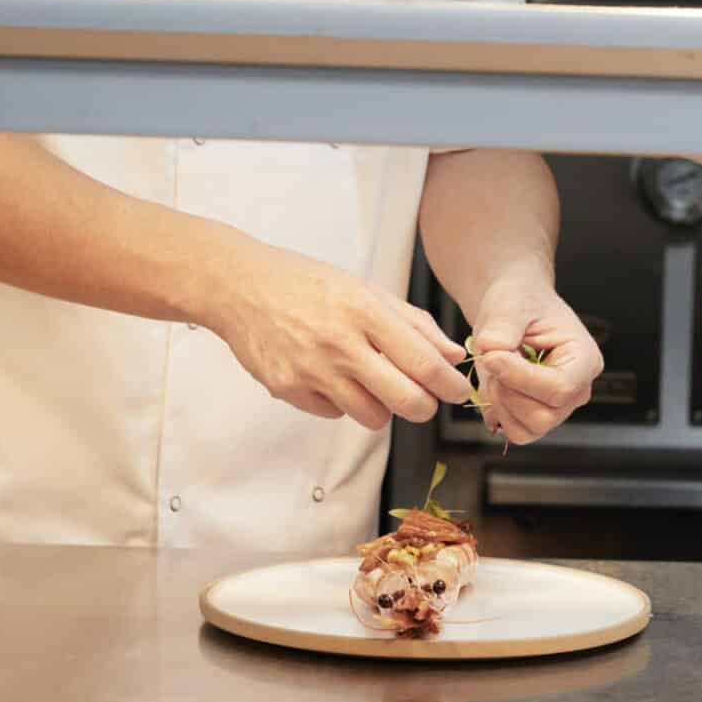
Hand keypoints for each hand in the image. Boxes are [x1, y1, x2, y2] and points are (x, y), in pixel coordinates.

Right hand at [204, 246, 472, 429]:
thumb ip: (414, 324)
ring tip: (373, 382)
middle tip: (426, 400)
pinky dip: (343, 403)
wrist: (241, 287)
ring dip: (383, 408)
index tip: (459, 391)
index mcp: (365, 311)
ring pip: (372, 417)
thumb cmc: (309, 284)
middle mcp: (340, 343)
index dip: (449, 384)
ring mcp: (312, 370)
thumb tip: (452, 354)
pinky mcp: (288, 389)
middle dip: (425, 407)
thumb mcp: (366, 290)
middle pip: (405, 400)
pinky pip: (335, 414)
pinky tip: (333, 377)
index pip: (423, 362)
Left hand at [467, 266, 603, 444]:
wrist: (514, 307)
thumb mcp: (509, 305)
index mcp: (584, 358)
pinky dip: (498, 412)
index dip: (519, 377)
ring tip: (497, 371)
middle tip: (494, 361)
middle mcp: (577, 388)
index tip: (492, 356)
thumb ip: (500, 329)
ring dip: (501, 403)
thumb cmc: (521, 301)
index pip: (559, 388)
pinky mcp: (537, 417)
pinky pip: (515, 432)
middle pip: (544, 416)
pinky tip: (497, 384)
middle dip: (509, 392)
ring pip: (527, 429)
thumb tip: (490, 354)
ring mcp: (558, 407)